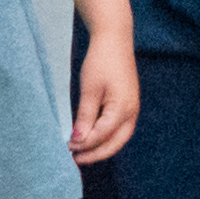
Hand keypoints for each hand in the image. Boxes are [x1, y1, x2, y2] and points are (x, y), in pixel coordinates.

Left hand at [69, 30, 139, 164]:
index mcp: (123, 109)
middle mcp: (131, 112)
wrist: (114, 39)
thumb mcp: (89, 89)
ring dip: (101, 147)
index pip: (102, 135)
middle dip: (95, 154)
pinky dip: (106, 136)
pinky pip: (119, 128)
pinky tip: (92, 136)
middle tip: (76, 159)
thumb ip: (85, 117)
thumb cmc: (102, 61)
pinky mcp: (128, 104)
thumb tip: (78, 139)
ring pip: (118, 138)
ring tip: (82, 152)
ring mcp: (132, 109)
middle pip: (115, 143)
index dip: (84, 144)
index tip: (68, 146)